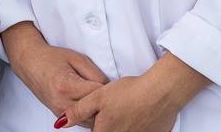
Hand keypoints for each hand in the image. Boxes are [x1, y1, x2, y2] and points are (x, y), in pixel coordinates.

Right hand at [1, 21, 107, 120]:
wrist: (30, 62)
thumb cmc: (52, 57)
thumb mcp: (77, 58)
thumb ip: (95, 74)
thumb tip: (110, 89)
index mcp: (67, 86)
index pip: (98, 95)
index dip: (110, 90)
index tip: (117, 86)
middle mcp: (62, 102)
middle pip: (95, 112)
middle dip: (106, 104)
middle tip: (115, 96)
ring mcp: (59, 111)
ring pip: (89, 122)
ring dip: (99, 113)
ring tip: (105, 101)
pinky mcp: (59, 115)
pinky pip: (81, 122)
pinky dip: (90, 116)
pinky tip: (94, 106)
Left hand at [57, 52, 207, 131]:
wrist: (161, 92)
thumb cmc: (129, 93)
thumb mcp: (97, 97)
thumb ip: (77, 111)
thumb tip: (59, 123)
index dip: (94, 121)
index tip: (100, 112)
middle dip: (107, 122)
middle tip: (116, 106)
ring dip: (122, 123)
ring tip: (126, 108)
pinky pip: (139, 131)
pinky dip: (137, 124)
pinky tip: (139, 112)